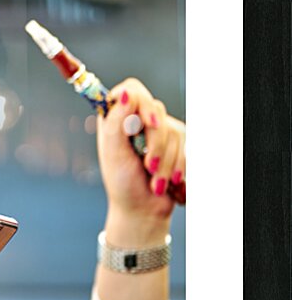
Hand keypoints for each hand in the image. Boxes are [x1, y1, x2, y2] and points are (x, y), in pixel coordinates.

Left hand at [98, 78, 184, 244]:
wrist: (144, 210)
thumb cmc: (122, 183)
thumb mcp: (113, 153)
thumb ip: (116, 122)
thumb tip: (122, 94)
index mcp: (116, 118)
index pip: (132, 89)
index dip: (141, 101)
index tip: (146, 122)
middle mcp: (137, 120)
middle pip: (157, 110)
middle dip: (155, 144)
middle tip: (147, 166)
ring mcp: (159, 131)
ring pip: (173, 131)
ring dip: (165, 162)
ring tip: (154, 181)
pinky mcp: (176, 144)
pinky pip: (187, 145)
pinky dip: (178, 166)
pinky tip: (169, 182)